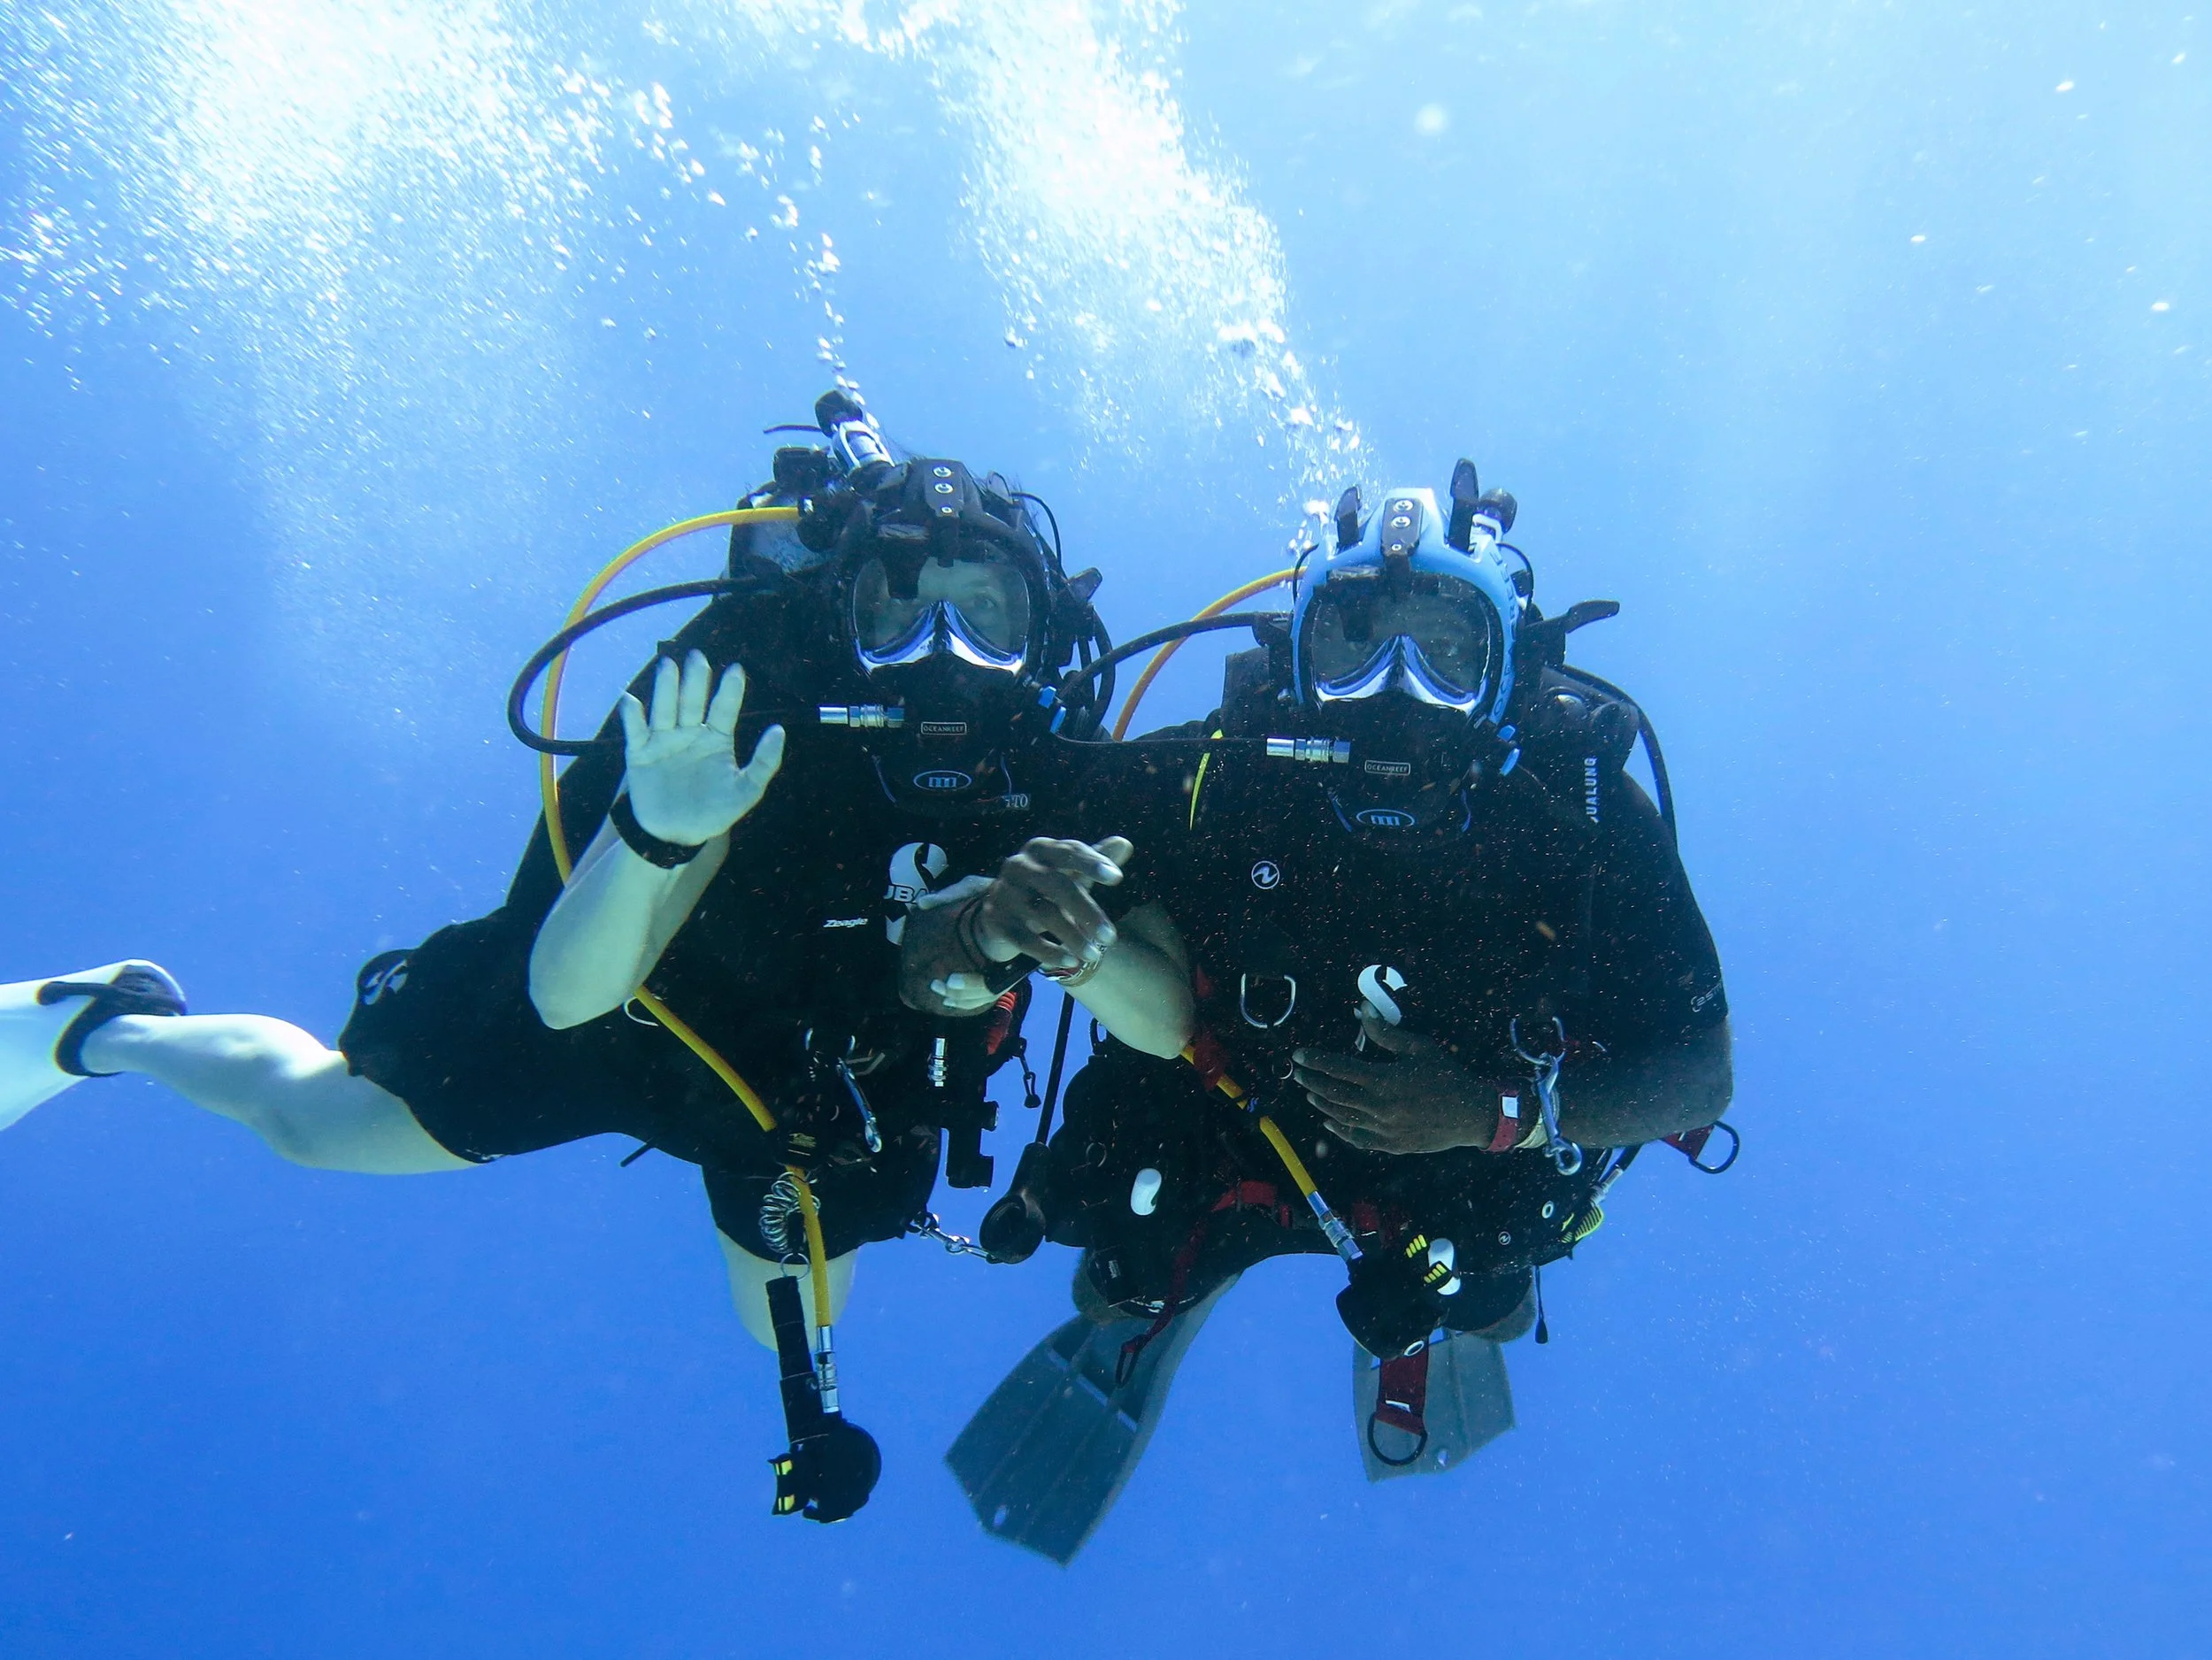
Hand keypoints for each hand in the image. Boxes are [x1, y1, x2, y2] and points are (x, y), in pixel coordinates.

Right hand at [617, 650, 785, 847]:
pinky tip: (632, 700)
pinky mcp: (640, 754)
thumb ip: (764, 763)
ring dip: (666, 688)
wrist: (677, 835)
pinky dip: (633, 716)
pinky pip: (635, 731)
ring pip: (665, 708)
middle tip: (698, 657)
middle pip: (692, 701)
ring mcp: (664, 741)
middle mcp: (689, 733)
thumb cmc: (715, 812)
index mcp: (716, 738)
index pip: (724, 709)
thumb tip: (779, 730)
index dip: (730, 690)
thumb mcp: (746, 791)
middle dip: (695, 679)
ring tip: (669, 665)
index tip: (737, 670)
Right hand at [971, 836, 1131, 971]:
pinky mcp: (995, 919)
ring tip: (1095, 955)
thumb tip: (1125, 844)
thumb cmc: (1045, 888)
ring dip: (1073, 937)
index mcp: (1040, 849)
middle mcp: (1019, 865)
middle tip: (1111, 937)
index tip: (1117, 878)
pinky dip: (1048, 951)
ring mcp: (1004, 892)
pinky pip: (1024, 938)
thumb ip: (1096, 860)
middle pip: (1058, 885)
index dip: (1092, 863)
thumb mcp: (1070, 873)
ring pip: (1043, 914)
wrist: (999, 912)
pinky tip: (1070, 961)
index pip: (1069, 851)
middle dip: (1087, 911)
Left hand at [1292, 1008, 1499, 1154]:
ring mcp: (1383, 1129)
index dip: (1315, 1060)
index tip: (1299, 1055)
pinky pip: (1357, 1138)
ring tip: (1310, 1093)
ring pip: (1342, 1117)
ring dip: (1323, 1104)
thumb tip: (1363, 1010)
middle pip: (1334, 1093)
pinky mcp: (1390, 1145)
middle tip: (1298, 1073)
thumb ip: (1386, 1033)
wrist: (1471, 1114)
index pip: (1338, 1068)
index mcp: (1383, 1080)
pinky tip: (1329, 1122)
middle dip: (1312, 1082)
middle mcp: (1378, 1106)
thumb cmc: (1446, 1076)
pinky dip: (1340, 1130)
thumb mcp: (1419, 1048)